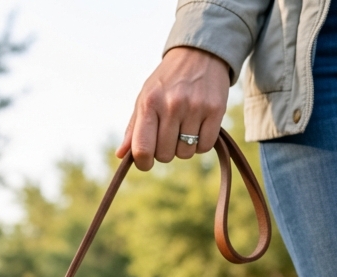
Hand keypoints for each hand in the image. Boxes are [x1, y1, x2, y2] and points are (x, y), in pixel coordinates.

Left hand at [117, 46, 230, 169]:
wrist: (200, 54)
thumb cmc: (167, 82)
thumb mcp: (145, 98)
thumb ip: (133, 128)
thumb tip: (121, 155)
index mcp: (150, 104)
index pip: (142, 150)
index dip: (143, 163)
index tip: (146, 162)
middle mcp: (172, 105)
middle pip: (165, 155)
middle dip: (165, 151)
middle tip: (168, 136)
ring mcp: (195, 107)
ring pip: (185, 153)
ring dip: (184, 147)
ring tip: (184, 128)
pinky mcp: (216, 109)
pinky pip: (205, 146)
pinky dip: (201, 143)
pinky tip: (198, 128)